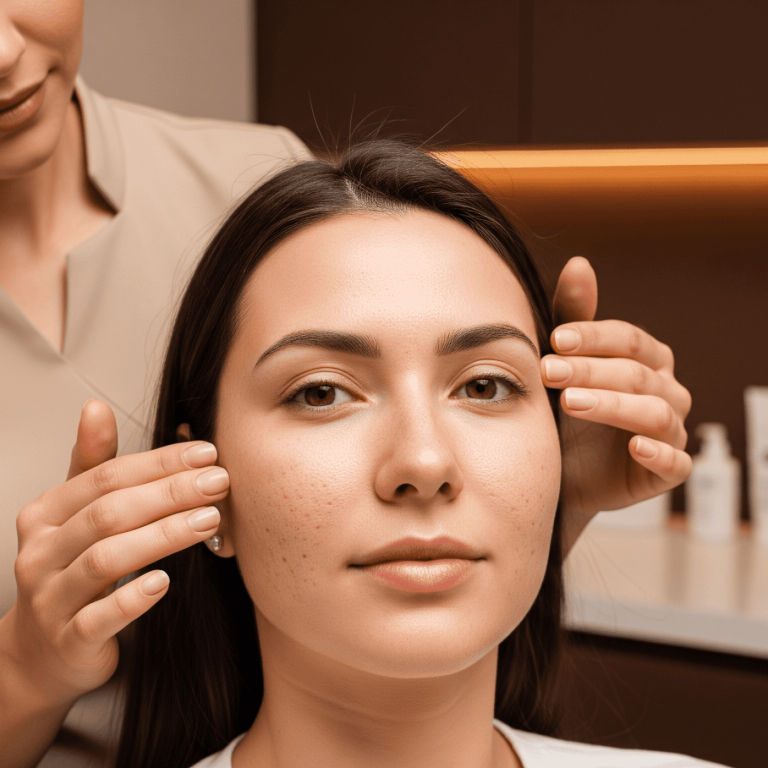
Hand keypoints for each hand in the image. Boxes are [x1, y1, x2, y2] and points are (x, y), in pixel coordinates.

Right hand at [3, 399, 229, 708]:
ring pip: (106, 559)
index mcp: (46, 514)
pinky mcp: (68, 640)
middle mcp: (41, 552)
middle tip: (220, 482)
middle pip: (109, 513)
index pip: (106, 477)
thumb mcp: (75, 515)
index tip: (207, 453)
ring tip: (210, 521)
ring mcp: (51, 598)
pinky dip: (132, 598)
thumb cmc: (72, 569)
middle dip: (170, 493)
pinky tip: (165, 582)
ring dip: (162, 536)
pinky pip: (99, 618)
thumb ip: (93, 465)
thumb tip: (96, 406)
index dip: (159, 463)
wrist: (43, 652)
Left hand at [544, 258, 691, 549]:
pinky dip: (659, 452)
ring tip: (570, 402)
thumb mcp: (563, 362)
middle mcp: (666, 389)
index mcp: (646, 358)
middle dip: (589, 370)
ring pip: (653, 412)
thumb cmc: (563, 408)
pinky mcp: (668, 470)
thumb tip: (579, 262)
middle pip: (635, 373)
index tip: (554, 339)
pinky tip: (635, 446)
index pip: (628, 339)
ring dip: (612, 405)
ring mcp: (671, 430)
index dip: (593, 337)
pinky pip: (675, 461)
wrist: (557, 470)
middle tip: (548, 371)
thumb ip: (572, 316)